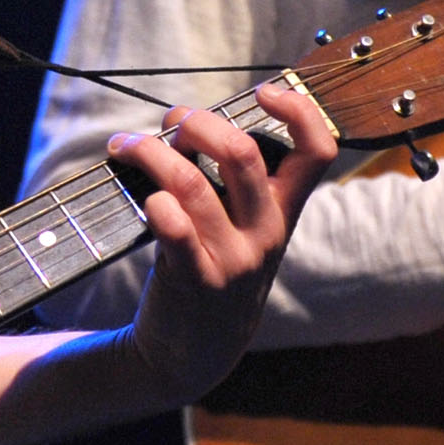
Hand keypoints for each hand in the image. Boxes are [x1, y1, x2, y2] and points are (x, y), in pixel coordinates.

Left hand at [108, 82, 339, 404]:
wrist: (193, 352)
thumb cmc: (212, 269)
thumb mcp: (242, 229)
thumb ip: (233, 181)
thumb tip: (189, 120)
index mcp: (284, 212)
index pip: (318, 153)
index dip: (299, 112)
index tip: (264, 91)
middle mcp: (266, 234)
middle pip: (242, 154)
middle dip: (198, 122)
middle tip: (171, 123)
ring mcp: (233, 259)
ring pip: (192, 182)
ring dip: (150, 152)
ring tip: (125, 145)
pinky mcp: (195, 280)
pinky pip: (173, 227)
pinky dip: (153, 201)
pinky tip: (140, 195)